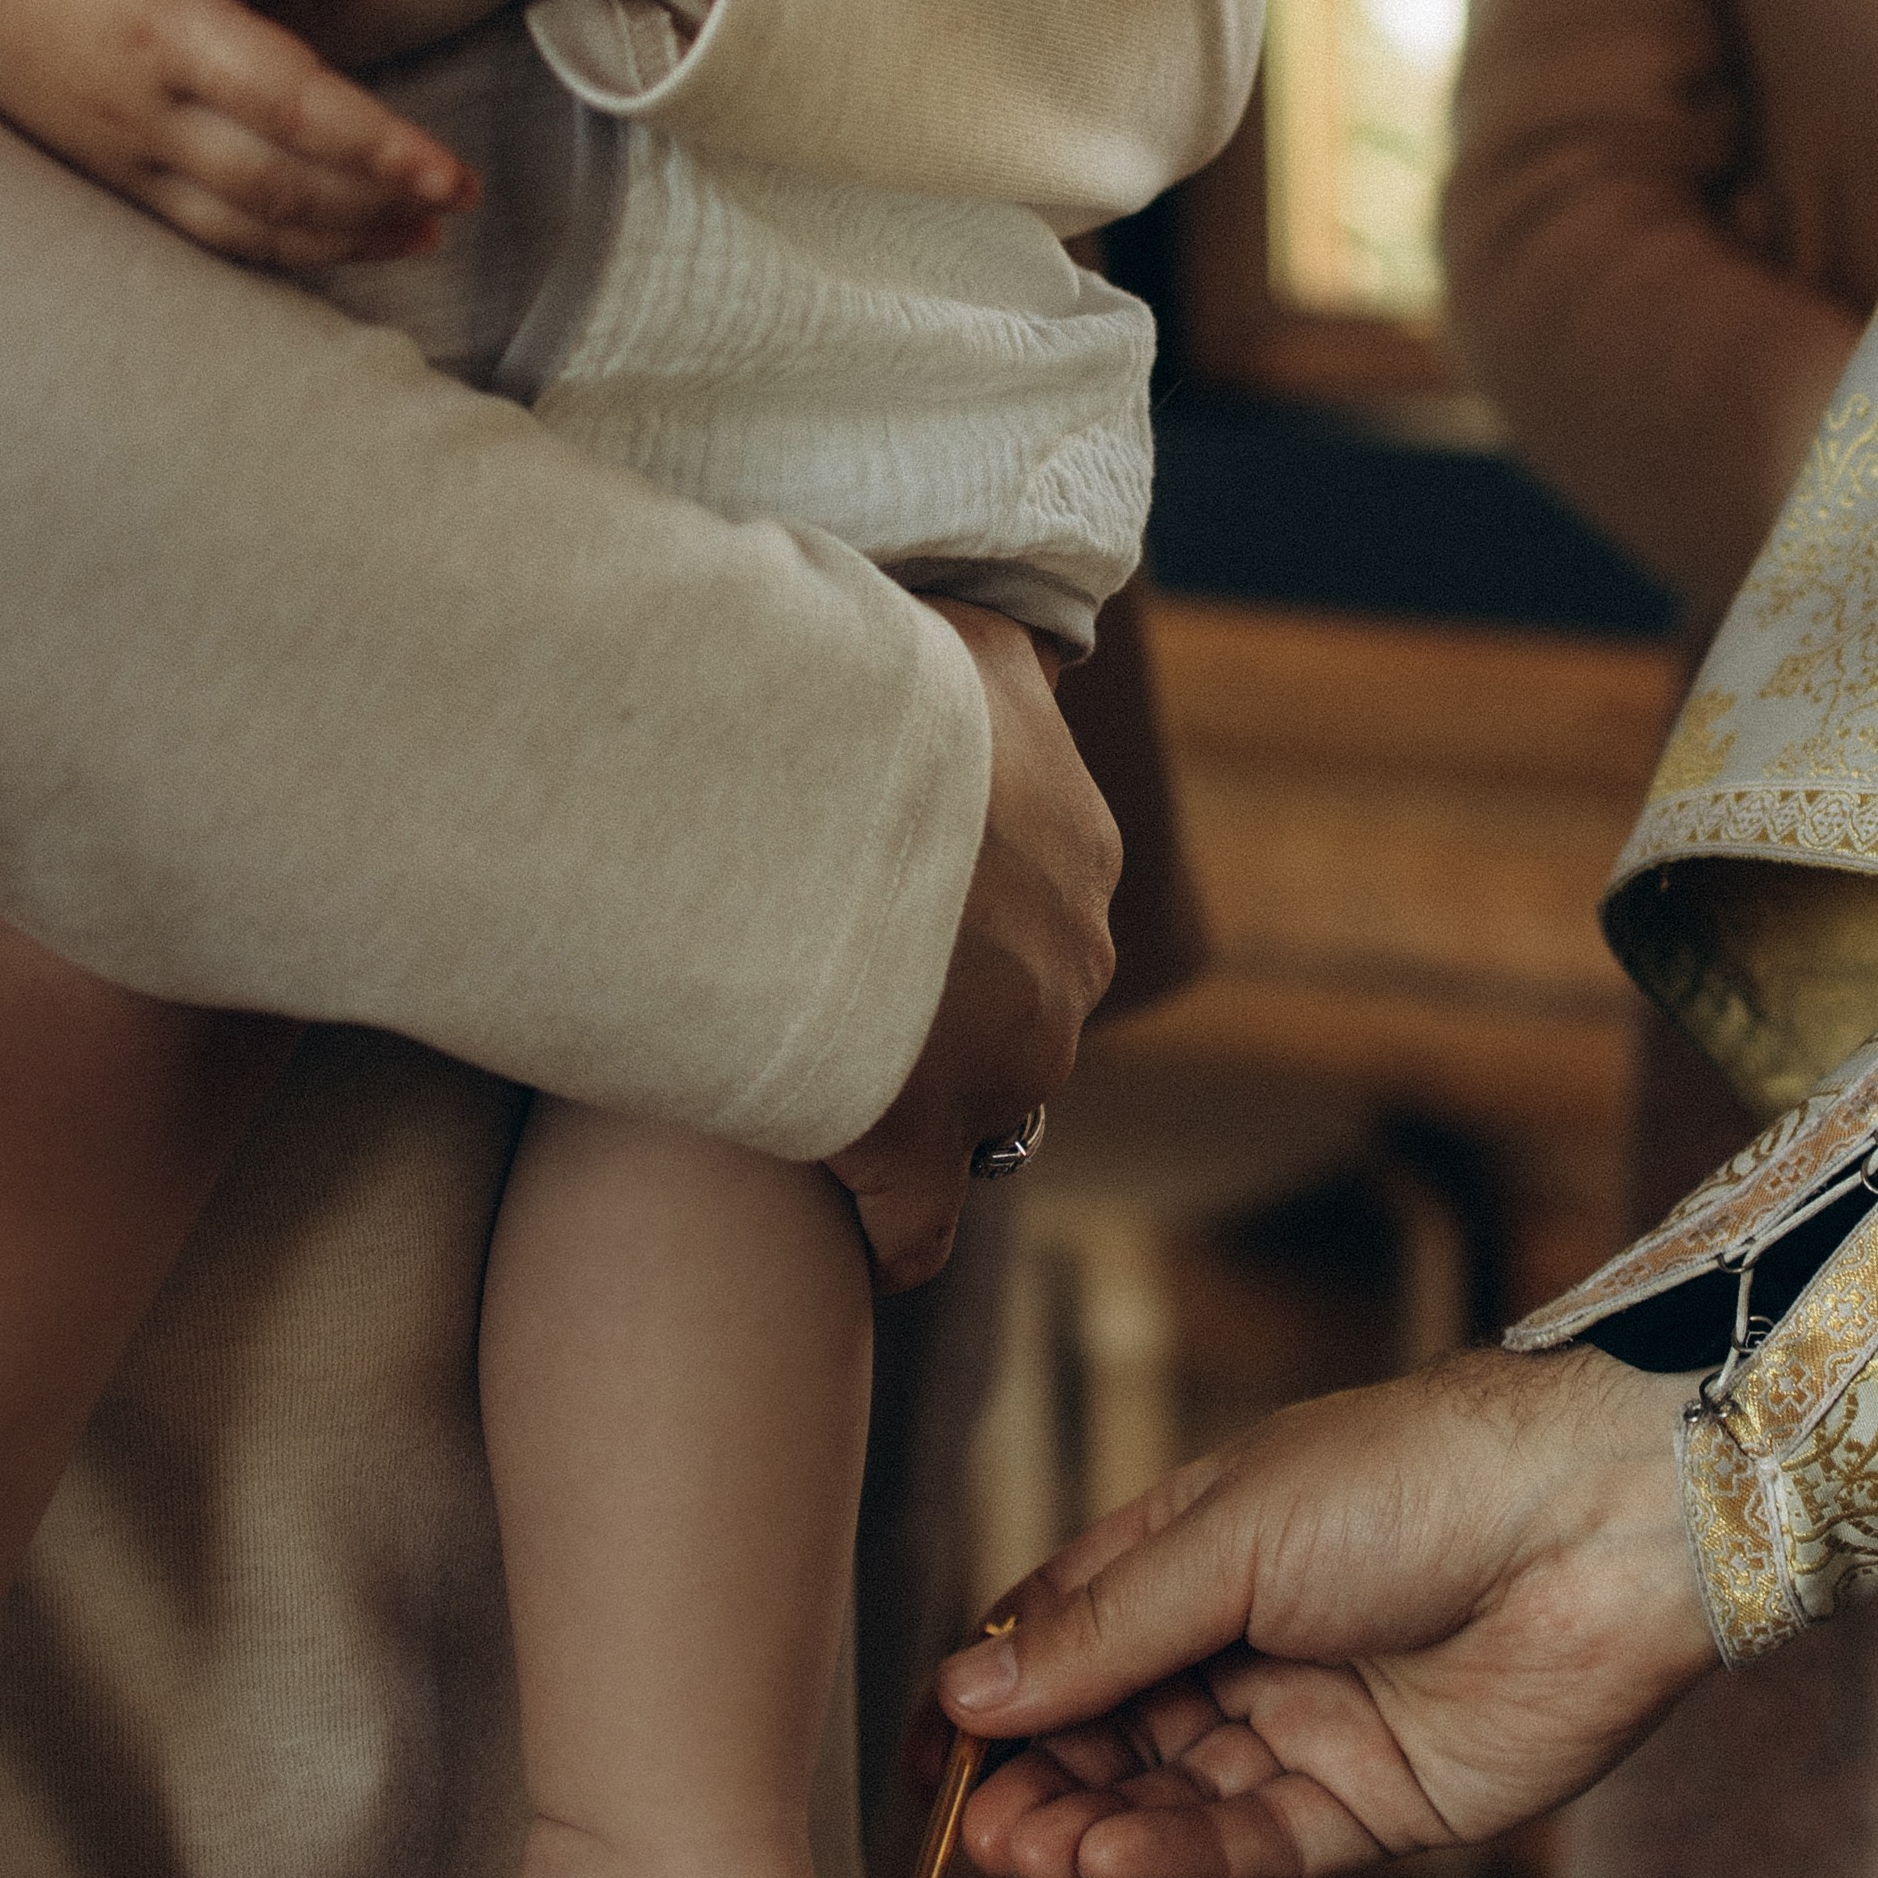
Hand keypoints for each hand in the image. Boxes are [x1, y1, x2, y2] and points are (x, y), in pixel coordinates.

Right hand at [0, 0, 473, 267]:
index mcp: (167, 28)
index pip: (294, 105)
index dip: (378, 148)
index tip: (452, 178)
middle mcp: (147, 108)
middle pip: (282, 184)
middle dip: (375, 206)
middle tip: (454, 208)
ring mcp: (126, 155)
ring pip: (248, 228)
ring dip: (339, 241)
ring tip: (415, 239)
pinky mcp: (110, 179)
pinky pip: (206, 237)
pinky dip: (277, 253)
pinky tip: (333, 246)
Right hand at [829, 603, 1120, 1292]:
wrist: (798, 785)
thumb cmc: (864, 695)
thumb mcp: (960, 638)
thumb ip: (994, 656)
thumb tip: (1028, 642)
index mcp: (1078, 847)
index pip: (1037, 898)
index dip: (958, 906)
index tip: (880, 895)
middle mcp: (1068, 961)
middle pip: (1015, 1006)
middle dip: (943, 1003)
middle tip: (830, 973)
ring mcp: (1003, 1064)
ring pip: (973, 1101)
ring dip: (903, 1094)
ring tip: (810, 1069)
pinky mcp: (919, 1144)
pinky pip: (919, 1221)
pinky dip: (893, 1231)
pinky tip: (860, 1238)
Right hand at [935, 1345, 1713, 1877]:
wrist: (1598, 1516)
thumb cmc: (1414, 1479)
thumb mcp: (1224, 1539)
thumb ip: (1100, 1633)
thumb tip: (966, 1692)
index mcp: (1198, 1551)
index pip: (1063, 1638)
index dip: (992, 1698)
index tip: (930, 1759)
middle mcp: (1246, 1642)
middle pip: (1110, 1732)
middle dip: (1037, 1779)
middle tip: (972, 1827)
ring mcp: (1312, 1724)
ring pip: (1175, 1795)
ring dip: (1094, 1825)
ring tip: (1021, 1851)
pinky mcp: (1381, 1801)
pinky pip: (1259, 1840)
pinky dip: (1182, 1855)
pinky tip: (1112, 1858)